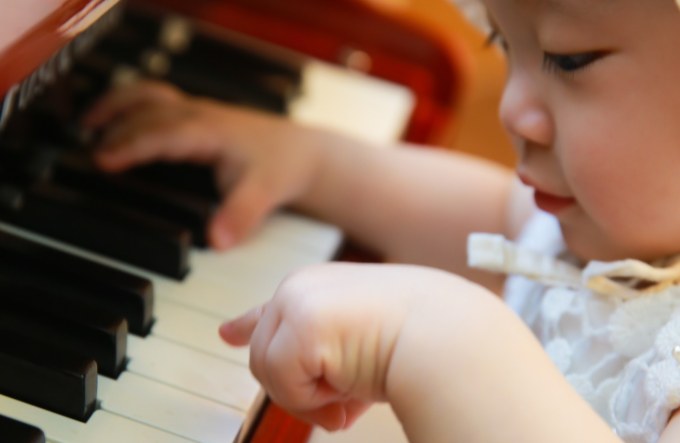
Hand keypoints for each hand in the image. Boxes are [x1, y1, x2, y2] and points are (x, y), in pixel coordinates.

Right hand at [82, 80, 323, 248]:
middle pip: (149, 111)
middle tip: (85, 150)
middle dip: (116, 126)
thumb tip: (217, 243)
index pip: (162, 133)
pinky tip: (120, 123)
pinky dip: (133, 108)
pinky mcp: (201, 117)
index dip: (131, 144)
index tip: (102, 159)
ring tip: (87, 122)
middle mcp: (201, 116)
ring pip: (151, 97)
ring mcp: (200, 112)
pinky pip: (159, 103)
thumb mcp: (264, 193)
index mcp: (211, 131)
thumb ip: (240, 216)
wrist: (305, 153)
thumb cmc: (283, 168)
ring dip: (118, 104)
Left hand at [219, 262, 461, 430]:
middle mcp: (300, 287)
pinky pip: (283, 381)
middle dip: (301, 389)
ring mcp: (297, 300)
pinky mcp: (301, 322)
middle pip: (267, 357)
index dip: (246, 324)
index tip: (229, 333)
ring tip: (350, 397)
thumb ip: (331, 365)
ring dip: (310, 398)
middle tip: (342, 404)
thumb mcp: (364, 348)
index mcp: (318, 289)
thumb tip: (324, 408)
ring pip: (268, 372)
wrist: (447, 335)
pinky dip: (313, 401)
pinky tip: (347, 394)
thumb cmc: (420, 341)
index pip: (272, 310)